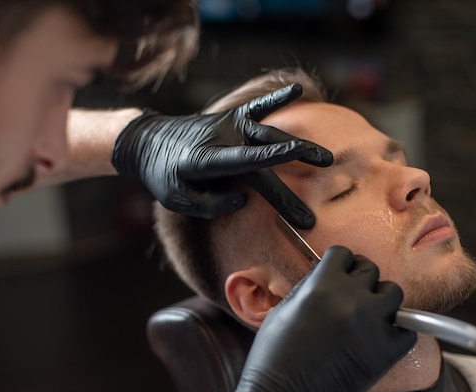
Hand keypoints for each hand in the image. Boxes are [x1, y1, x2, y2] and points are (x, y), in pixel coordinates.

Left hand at [111, 84, 332, 228]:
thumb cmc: (163, 174)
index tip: (295, 153)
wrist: (149, 141)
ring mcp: (228, 126)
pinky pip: (258, 108)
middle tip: (307, 218)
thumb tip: (243, 200)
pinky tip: (297, 89)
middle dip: (285, 194)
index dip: (270, 156)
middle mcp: (221, 139)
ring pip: (269, 135)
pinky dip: (276, 99)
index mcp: (204, 160)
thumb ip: (209, 204)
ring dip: (298, 147)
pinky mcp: (232, 119)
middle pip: (261, 163)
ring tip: (326, 159)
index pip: (242, 160)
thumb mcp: (176, 200)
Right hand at [230, 246, 416, 391]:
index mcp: (322, 285)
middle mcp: (351, 299)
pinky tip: (379, 337)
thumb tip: (326, 274)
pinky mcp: (386, 352)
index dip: (340, 263)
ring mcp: (372, 325)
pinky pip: (407, 330)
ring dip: (381, 300)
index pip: (344, 253)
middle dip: (360, 280)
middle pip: (371, 269)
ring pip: (394, 293)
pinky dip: (396, 331)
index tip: (339, 273)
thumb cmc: (274, 357)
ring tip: (367, 314)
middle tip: (350, 295)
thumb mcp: (283, 309)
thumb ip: (309, 286)